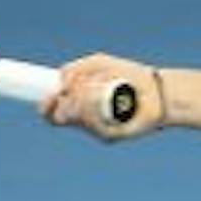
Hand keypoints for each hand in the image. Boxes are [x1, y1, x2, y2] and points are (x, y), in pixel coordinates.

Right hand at [41, 53, 165, 140]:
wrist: (155, 89)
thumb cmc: (127, 75)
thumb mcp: (99, 64)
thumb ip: (77, 68)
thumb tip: (60, 81)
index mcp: (76, 102)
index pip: (51, 110)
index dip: (45, 105)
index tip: (48, 95)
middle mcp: (83, 118)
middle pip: (58, 118)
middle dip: (58, 104)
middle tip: (71, 92)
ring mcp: (95, 129)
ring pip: (74, 119)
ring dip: (80, 102)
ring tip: (98, 89)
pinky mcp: (109, 136)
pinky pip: (92, 126)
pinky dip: (95, 111)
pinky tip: (106, 100)